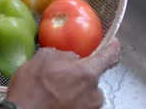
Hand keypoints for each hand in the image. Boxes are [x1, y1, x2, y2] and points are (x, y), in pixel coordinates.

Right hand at [6, 38, 120, 108]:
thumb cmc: (32, 87)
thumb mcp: (43, 58)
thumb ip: (63, 54)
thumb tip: (71, 58)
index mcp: (87, 73)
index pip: (109, 57)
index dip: (112, 47)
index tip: (114, 43)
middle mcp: (94, 93)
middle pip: (92, 78)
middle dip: (80, 75)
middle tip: (62, 75)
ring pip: (86, 93)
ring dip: (75, 90)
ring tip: (55, 91)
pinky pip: (79, 105)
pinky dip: (70, 101)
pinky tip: (55, 101)